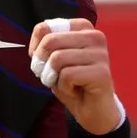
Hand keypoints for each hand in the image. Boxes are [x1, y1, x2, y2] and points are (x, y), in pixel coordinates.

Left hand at [28, 18, 120, 134]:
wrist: (93, 109)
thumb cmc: (72, 82)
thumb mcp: (53, 59)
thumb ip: (46, 46)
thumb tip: (35, 49)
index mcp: (82, 28)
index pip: (44, 28)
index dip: (35, 48)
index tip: (40, 61)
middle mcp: (95, 36)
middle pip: (50, 41)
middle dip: (41, 63)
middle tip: (47, 76)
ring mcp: (100, 54)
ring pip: (58, 58)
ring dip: (52, 77)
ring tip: (64, 83)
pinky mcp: (101, 72)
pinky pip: (67, 75)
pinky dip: (64, 87)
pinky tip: (75, 90)